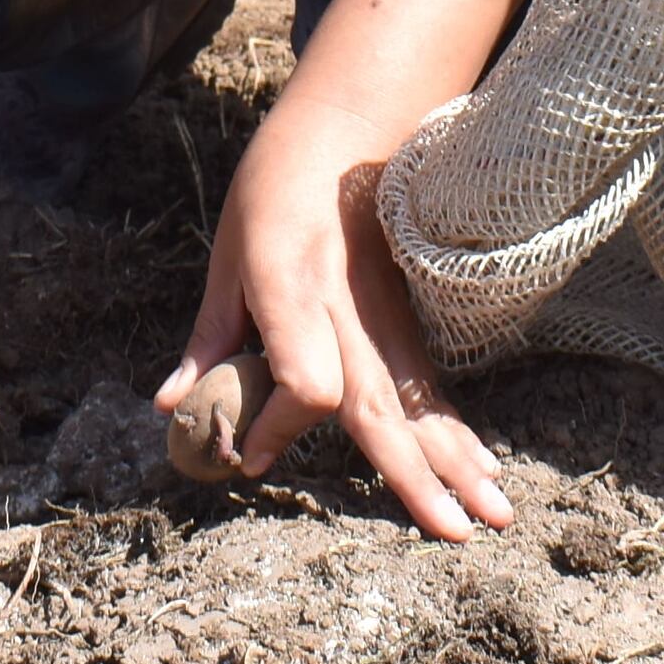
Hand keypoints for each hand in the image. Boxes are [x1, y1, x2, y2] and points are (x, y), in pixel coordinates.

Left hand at [160, 92, 510, 539]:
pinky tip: (484, 472)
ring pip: (422, 400)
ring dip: (457, 462)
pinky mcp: (407, 317)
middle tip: (452, 535)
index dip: (279, 425)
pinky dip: (457, 431)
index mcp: (292, 285)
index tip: (249, 456)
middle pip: (381, 403)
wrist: (346, 127)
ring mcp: (387, 314)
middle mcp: (348, 307)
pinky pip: (431, 385)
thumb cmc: (273, 190)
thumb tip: (171, 409)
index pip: (304, 380)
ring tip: (492, 518)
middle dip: (412, 473)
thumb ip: (209, 338)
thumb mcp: (228, 257)